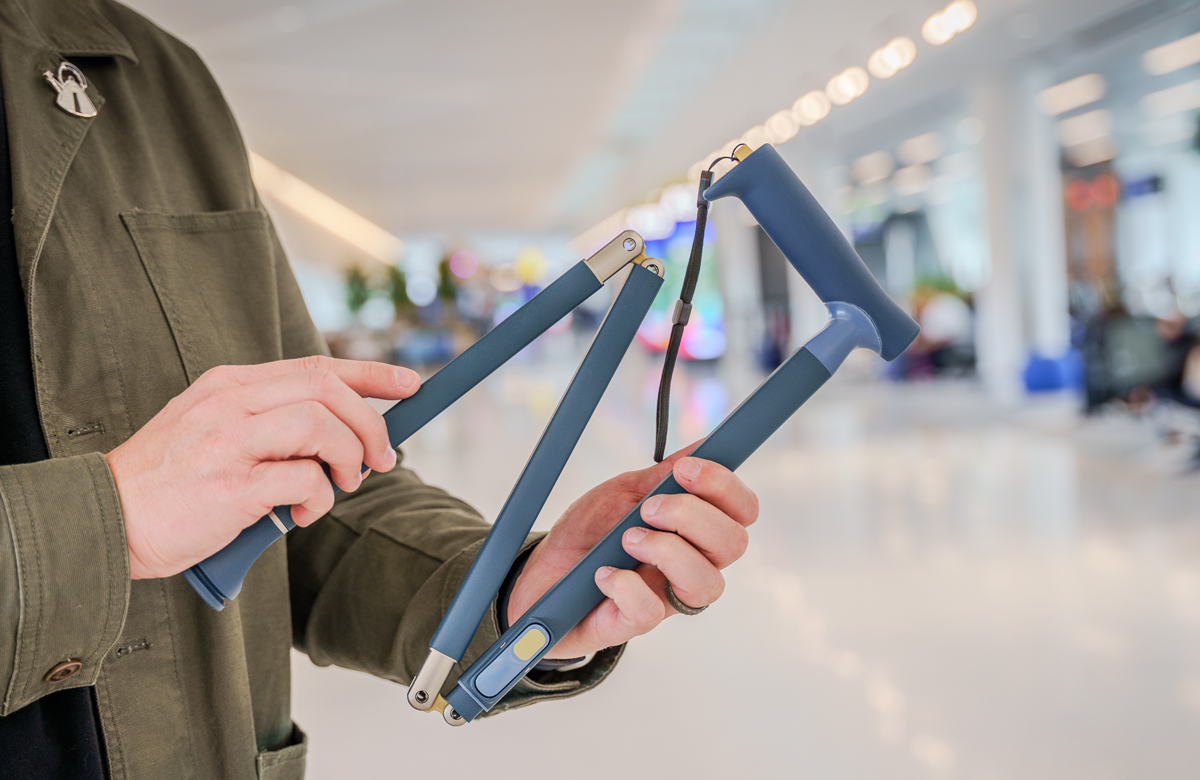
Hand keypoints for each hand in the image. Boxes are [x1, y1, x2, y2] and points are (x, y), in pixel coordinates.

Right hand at [105, 356, 418, 579]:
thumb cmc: (165, 485)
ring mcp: (229, 442)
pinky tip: (304, 513)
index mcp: (229, 386)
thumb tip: (337, 438)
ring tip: (342, 486)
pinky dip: (319, 498)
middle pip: (327, 389)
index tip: (409, 383)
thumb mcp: (212, 431)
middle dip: (371, 423)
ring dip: (349, 458)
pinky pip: (303, 480)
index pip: (315, 366)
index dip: (370, 373)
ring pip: (321, 426)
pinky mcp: (230, 485)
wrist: (103, 520)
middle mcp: (231, 404)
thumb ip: (267, 425)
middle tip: (383, 458)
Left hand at [507, 444, 757, 659]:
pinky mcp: (634, 622)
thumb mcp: (623, 493)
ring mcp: (666, 597)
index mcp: (696, 530)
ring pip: (707, 584)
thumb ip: (662, 475)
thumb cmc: (590, 533)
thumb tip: (702, 446)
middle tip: (648, 507)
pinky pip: (650, 612)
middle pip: (733, 544)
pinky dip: (625, 584)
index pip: (741, 510)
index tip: (686, 469)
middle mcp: (691, 564)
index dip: (725, 487)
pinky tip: (603, 573)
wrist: (541, 572)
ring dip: (668, 551)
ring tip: (628, 538)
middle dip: (692, 515)